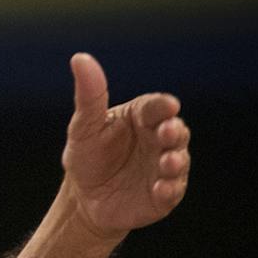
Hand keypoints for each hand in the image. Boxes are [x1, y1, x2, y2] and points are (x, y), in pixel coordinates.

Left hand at [61, 51, 190, 236]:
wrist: (84, 198)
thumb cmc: (87, 156)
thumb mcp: (84, 127)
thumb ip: (89, 96)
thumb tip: (79, 58)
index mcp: (142, 118)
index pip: (155, 107)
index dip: (162, 106)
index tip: (167, 105)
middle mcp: (159, 140)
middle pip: (174, 130)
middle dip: (174, 131)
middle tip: (167, 132)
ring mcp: (164, 167)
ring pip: (178, 160)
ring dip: (175, 160)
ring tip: (168, 161)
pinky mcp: (164, 194)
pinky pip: (172, 191)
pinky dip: (169, 189)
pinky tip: (160, 190)